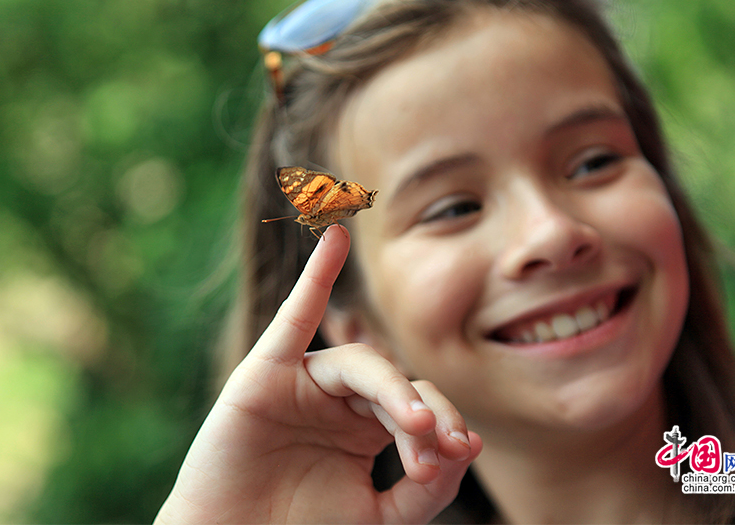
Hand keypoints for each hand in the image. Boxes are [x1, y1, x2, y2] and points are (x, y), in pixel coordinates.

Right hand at [154, 225, 481, 523]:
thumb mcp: (381, 517)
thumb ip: (428, 486)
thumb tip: (468, 444)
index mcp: (366, 426)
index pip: (419, 407)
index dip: (443, 426)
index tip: (459, 455)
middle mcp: (338, 398)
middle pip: (397, 383)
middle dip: (423, 412)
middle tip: (441, 445)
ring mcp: (303, 382)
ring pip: (360, 365)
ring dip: (392, 388)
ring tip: (416, 423)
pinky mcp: (265, 373)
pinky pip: (292, 318)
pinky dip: (315, 276)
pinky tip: (335, 237)